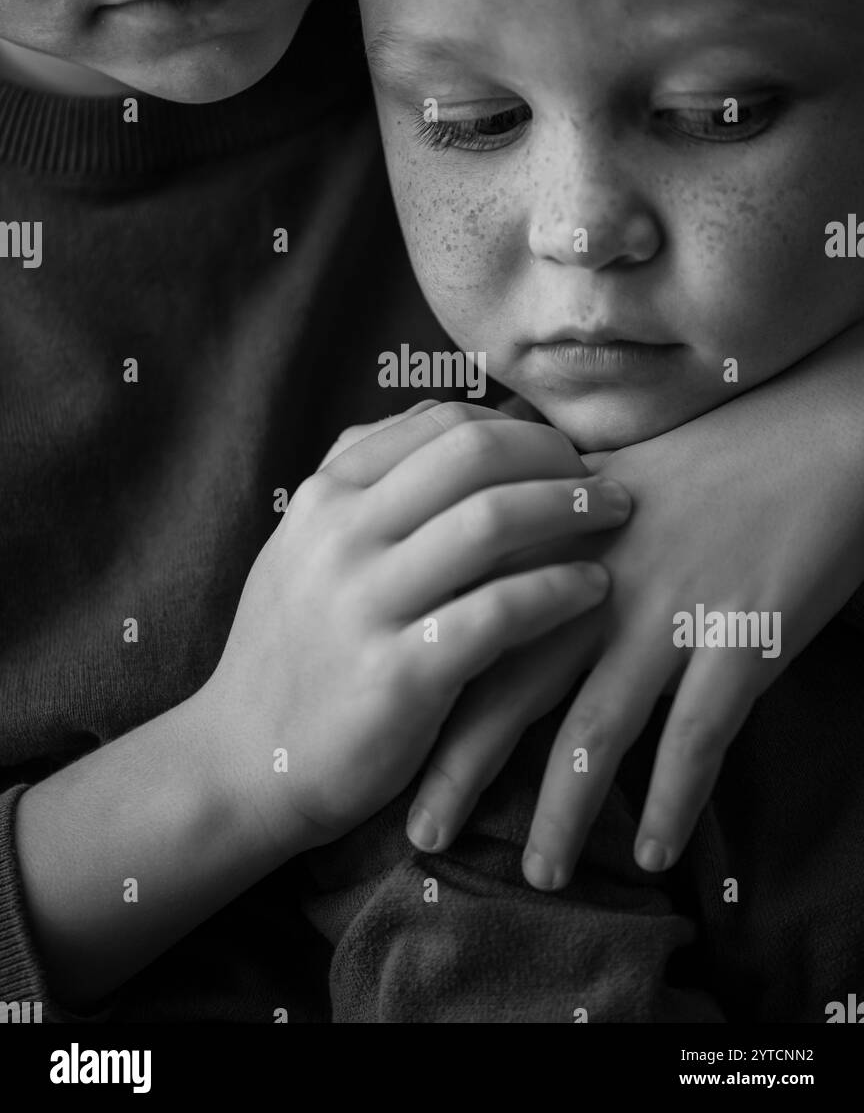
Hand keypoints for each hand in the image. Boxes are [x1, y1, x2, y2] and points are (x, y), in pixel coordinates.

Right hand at [201, 400, 631, 858]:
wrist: (242, 763)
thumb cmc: (295, 649)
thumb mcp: (307, 546)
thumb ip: (367, 479)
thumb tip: (450, 413)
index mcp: (325, 496)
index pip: (441, 423)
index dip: (519, 429)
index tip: (561, 456)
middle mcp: (341, 536)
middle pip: (473, 454)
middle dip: (555, 457)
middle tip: (604, 480)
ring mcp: (365, 603)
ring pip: (491, 522)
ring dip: (572, 511)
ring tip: (616, 519)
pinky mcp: (398, 675)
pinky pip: (500, 612)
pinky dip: (560, 590)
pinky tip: (594, 590)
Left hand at [407, 324, 863, 885]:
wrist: (811, 438)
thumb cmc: (709, 458)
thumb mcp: (609, 477)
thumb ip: (541, 521)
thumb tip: (481, 556)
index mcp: (558, 539)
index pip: (471, 623)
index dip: (426, 688)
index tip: (381, 741)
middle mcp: (599, 582)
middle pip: (513, 685)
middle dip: (463, 766)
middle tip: (422, 833)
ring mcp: (669, 613)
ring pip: (599, 729)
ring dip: (566, 810)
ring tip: (542, 876)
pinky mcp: (738, 639)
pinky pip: (699, 738)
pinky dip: (676, 801)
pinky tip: (656, 853)